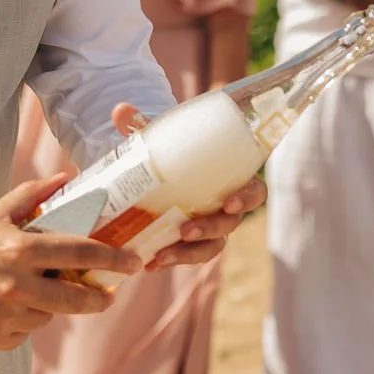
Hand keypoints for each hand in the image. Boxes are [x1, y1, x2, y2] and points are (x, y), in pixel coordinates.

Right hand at [0, 175, 141, 350]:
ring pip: (50, 315)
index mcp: (20, 251)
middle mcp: (16, 287)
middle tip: (108, 293)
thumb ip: (34, 196)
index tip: (133, 263)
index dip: (112, 259)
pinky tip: (9, 305)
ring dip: (52, 305)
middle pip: (76, 299)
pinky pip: (26, 331)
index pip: (80, 253)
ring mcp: (6, 318)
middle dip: (99, 297)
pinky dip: (26, 320)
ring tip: (36, 289)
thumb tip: (66, 179)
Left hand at [105, 104, 264, 270]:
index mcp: (231, 178)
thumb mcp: (161, 137)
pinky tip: (151, 264)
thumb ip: (141, 124)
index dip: (246, 199)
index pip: (254, 192)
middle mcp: (225, 206)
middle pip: (230, 224)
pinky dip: (170, 260)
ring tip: (164, 254)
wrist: (157, 169)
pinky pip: (186, 255)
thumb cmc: (172, 150)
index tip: (229, 202)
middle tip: (187, 230)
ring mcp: (209, 226)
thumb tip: (120, 109)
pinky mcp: (189, 241)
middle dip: (211, 228)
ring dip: (190, 252)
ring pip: (211, 246)